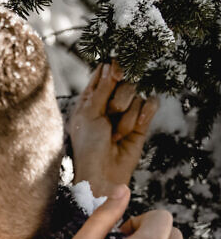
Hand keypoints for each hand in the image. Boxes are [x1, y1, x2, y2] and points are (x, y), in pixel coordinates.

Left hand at [68, 61, 157, 197]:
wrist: (102, 174)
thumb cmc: (88, 146)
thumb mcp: (89, 114)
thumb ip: (101, 89)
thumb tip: (110, 64)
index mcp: (91, 98)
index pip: (104, 72)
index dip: (112, 69)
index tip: (116, 72)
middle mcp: (109, 102)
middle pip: (125, 80)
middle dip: (119, 98)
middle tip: (110, 115)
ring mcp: (127, 112)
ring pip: (137, 95)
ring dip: (127, 116)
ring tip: (115, 135)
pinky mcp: (142, 122)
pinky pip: (150, 104)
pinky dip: (143, 115)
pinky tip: (133, 130)